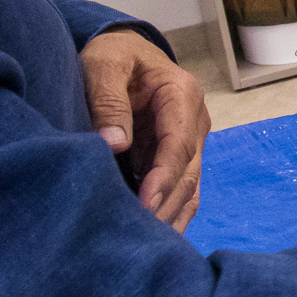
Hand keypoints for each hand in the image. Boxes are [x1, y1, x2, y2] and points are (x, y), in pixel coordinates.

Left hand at [79, 29, 209, 229]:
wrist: (122, 50)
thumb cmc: (112, 54)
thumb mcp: (103, 64)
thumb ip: (108, 100)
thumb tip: (114, 144)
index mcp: (182, 94)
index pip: (179, 144)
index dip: (164, 177)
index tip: (145, 203)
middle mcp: (194, 121)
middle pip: (188, 172)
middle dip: (167, 204)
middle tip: (141, 234)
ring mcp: (190, 140)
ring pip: (189, 186)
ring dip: (171, 214)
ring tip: (151, 245)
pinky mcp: (178, 156)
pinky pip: (182, 190)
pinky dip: (171, 213)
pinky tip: (157, 237)